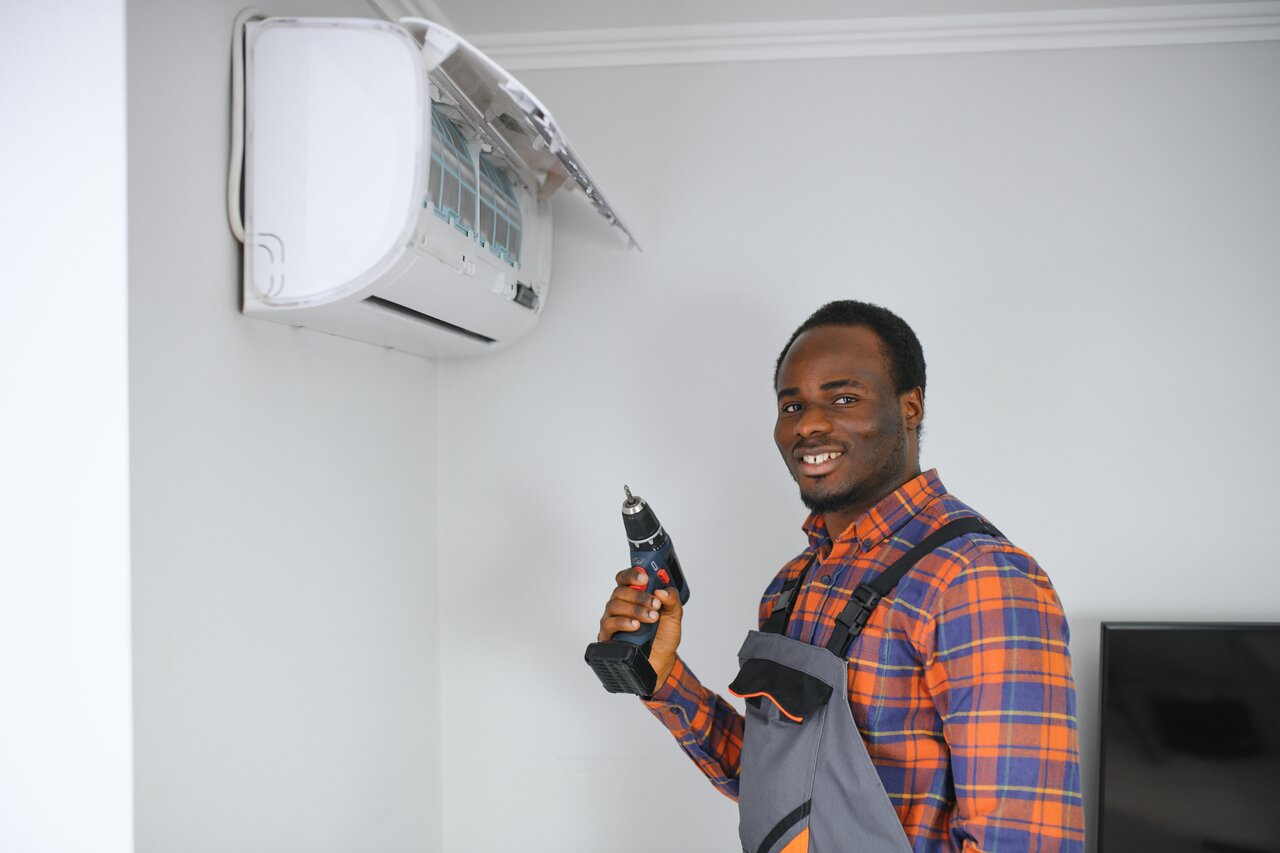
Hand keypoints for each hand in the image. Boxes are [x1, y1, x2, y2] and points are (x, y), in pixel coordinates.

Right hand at [597, 567, 683, 688]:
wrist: (661, 661)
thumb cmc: (663, 636)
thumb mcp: (674, 615)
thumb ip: (672, 599)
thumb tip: (662, 591)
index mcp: (633, 595)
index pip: (625, 578)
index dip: (632, 575)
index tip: (644, 579)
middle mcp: (620, 605)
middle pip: (620, 591)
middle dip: (639, 596)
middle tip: (656, 605)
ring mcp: (612, 619)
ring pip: (614, 605)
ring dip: (634, 610)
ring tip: (651, 618)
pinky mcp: (607, 635)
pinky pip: (609, 623)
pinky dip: (623, 622)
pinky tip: (636, 626)